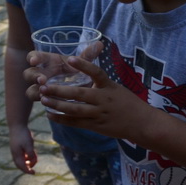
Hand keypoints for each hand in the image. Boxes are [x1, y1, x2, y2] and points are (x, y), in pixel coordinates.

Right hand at [8, 125, 37, 174]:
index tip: (33, 173)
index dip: (27, 171)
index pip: (22, 166)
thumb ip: (30, 153)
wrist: (17, 126)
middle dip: (27, 168)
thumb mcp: (29, 145)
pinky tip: (32, 154)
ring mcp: (16, 150)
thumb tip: (31, 161)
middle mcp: (15, 154)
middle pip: (21, 165)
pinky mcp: (18, 147)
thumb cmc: (23, 135)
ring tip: (35, 159)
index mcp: (17, 155)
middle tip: (33, 170)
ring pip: (22, 160)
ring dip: (29, 161)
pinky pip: (23, 154)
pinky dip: (28, 156)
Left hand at [37, 53, 154, 143]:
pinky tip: (50, 115)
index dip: (83, 65)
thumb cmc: (128, 103)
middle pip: (79, 94)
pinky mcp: (97, 126)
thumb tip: (84, 74)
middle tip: (43, 86)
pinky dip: (62, 119)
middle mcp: (104, 99)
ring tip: (43, 100)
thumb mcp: (117, 88)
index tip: (68, 58)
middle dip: (59, 90)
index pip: (96, 72)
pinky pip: (76, 123)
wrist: (141, 123)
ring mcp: (100, 114)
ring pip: (75, 109)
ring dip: (57, 105)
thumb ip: (101, 84)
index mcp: (110, 86)